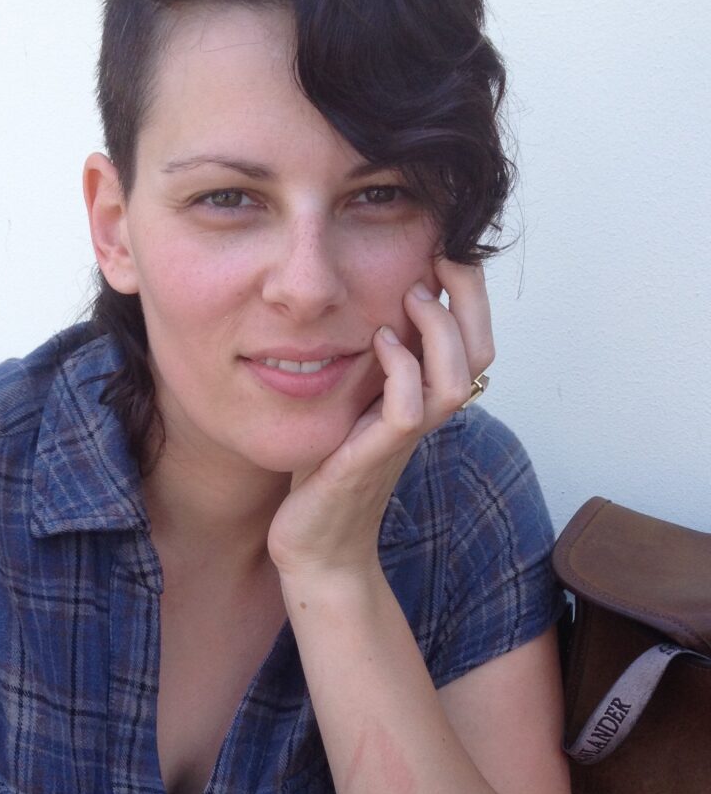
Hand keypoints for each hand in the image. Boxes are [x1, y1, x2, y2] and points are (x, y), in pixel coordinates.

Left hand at [267, 258, 493, 579]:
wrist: (316, 546)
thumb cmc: (325, 472)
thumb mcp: (346, 405)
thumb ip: (364, 366)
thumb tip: (361, 309)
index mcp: (419, 399)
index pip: (470, 340)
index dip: (469, 295)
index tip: (446, 246)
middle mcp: (421, 416)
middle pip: (478, 352)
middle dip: (470, 298)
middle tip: (444, 253)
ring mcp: (401, 439)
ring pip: (455, 379)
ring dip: (439, 329)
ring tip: (413, 292)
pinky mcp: (371, 457)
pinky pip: (409, 411)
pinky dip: (402, 371)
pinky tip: (379, 341)